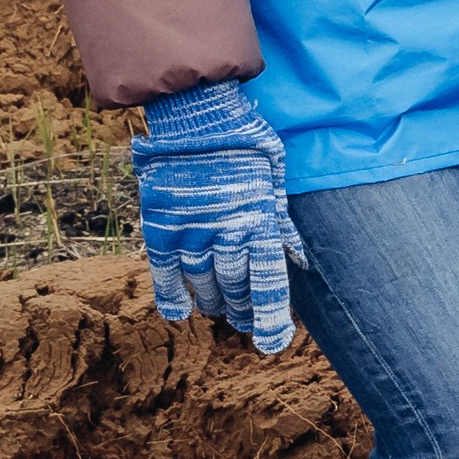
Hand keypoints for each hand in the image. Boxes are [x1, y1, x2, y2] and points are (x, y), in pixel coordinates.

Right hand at [130, 79, 304, 353]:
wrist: (197, 113)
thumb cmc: (245, 142)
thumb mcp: (275, 180)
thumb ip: (281, 223)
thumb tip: (298, 260)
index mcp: (260, 222)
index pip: (268, 284)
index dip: (270, 319)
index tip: (272, 344)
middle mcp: (226, 233)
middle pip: (236, 289)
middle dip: (243, 309)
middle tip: (245, 318)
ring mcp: (191, 232)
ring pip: (203, 285)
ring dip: (214, 302)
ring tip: (221, 309)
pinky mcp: (160, 227)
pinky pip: (165, 274)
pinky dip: (172, 296)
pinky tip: (180, 310)